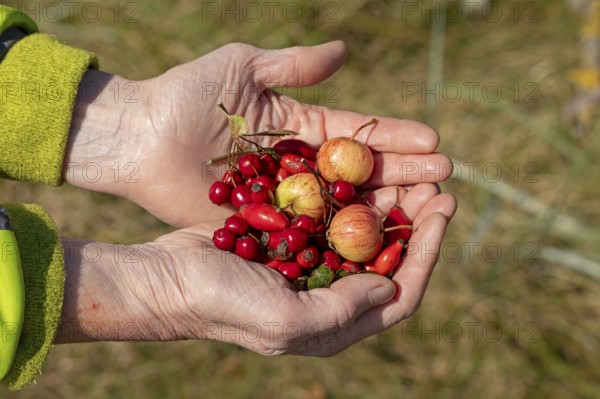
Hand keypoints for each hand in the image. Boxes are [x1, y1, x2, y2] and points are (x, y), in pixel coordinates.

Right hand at [55, 183, 455, 354]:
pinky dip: (353, 197)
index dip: (426, 255)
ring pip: (366, 236)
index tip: (441, 213)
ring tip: (412, 174)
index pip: (400, 294)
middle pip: (389, 261)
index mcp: (335, 325)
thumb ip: (341, 311)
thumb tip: (388, 285)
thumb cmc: (222, 303)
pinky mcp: (292, 241)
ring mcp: (311, 268)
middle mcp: (330, 298)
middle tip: (437, 188)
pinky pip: (334, 217)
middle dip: (416, 225)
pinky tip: (365, 173)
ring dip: (390, 206)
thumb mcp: (284, 319)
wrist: (170, 279)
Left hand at [65, 42, 451, 226]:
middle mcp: (299, 167)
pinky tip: (375, 243)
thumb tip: (346, 51)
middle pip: (360, 174)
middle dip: (404, 175)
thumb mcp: (243, 68)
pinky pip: (308, 232)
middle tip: (445, 181)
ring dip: (383, 209)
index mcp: (299, 128)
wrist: (140, 136)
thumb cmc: (187, 95)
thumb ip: (295, 65)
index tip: (433, 142)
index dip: (395, 139)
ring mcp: (284, 200)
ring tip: (426, 210)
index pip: (357, 135)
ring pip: (341, 207)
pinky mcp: (264, 226)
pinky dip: (340, 238)